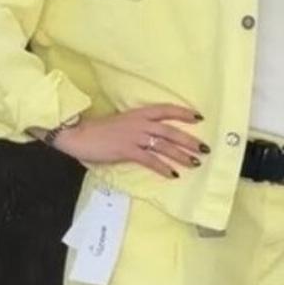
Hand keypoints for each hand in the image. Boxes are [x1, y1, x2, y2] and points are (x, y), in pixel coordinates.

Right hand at [54, 104, 207, 178]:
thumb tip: (152, 136)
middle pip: (170, 130)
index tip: (199, 117)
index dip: (183, 113)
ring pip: (164, 145)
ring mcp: (134, 136)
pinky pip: (150, 160)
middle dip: (189, 140)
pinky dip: (163, 168)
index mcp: (138, 114)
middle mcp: (139, 123)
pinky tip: (172, 175)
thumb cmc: (98, 130)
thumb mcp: (122, 123)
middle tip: (205, 148)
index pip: (166, 110)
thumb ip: (138, 127)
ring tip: (195, 162)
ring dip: (181, 155)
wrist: (78, 135)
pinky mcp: (127, 150)